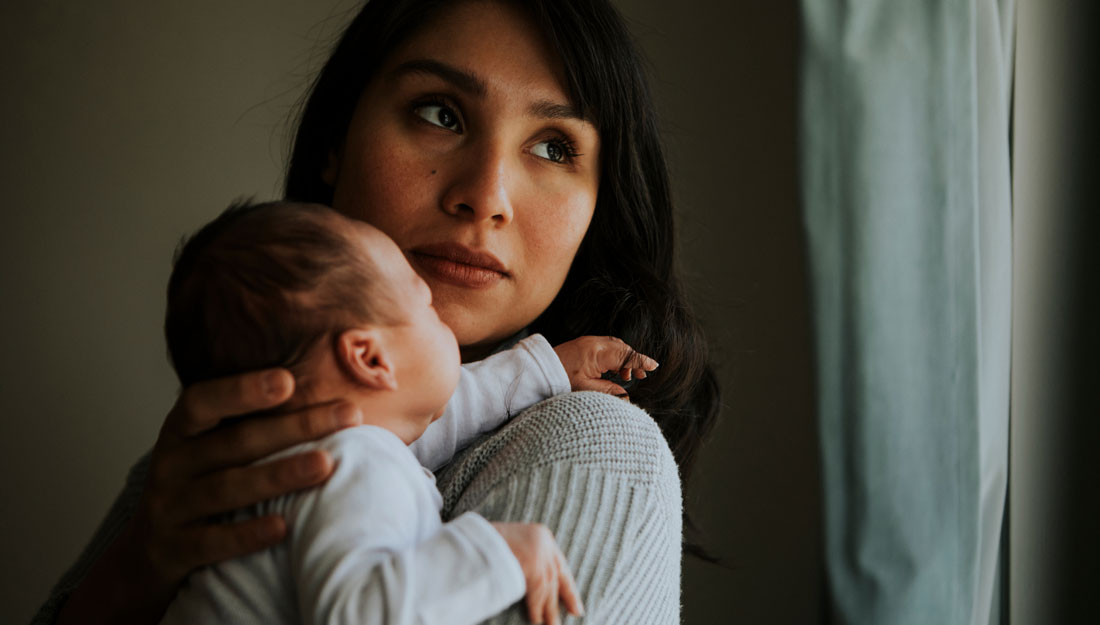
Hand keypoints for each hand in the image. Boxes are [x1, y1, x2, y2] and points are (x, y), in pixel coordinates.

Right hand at [134, 369, 362, 592]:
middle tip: (348, 415)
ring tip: (324, 464)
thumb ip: (251, 423)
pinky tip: (283, 526)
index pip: (202, 401)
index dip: (242, 390)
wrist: (145, 554)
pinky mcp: (173, 551)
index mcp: (181, 432)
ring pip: (226, 488)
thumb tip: (330, 402)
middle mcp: (171, 465)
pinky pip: (212, 542)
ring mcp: (169, 509)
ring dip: (279, 475)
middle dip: (295, 427)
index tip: (288, 381)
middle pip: (235, 442)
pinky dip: (247, 534)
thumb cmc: (199, 486)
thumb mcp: (209, 449)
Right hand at [491, 522, 583, 624]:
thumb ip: (522, 551)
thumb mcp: (511, 539)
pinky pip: (536, 597)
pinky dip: (536, 609)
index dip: (562, 578)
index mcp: (540, 534)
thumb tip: (524, 568)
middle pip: (560, 574)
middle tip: (577, 611)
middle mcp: (545, 544)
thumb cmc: (486, 537)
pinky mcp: (535, 571)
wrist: (477, 536)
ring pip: (548, 589)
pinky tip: (537, 619)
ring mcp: (541, 557)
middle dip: (569, 595)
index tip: (567, 590)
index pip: (557, 559)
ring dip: (550, 610)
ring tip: (554, 624)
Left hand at [553, 336, 657, 397]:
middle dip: (634, 361)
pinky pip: (606, 346)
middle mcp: (594, 343)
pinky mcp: (584, 344)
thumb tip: (626, 397)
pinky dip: (615, 356)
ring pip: (615, 346)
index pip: (625, 355)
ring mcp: (589, 341)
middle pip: (622, 348)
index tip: (653, 366)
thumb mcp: (585, 389)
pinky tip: (614, 370)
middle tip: (642, 376)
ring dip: (625, 359)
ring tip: (628, 376)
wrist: (538, 369)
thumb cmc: (558, 379)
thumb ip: (608, 392)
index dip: (641, 361)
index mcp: (596, 352)